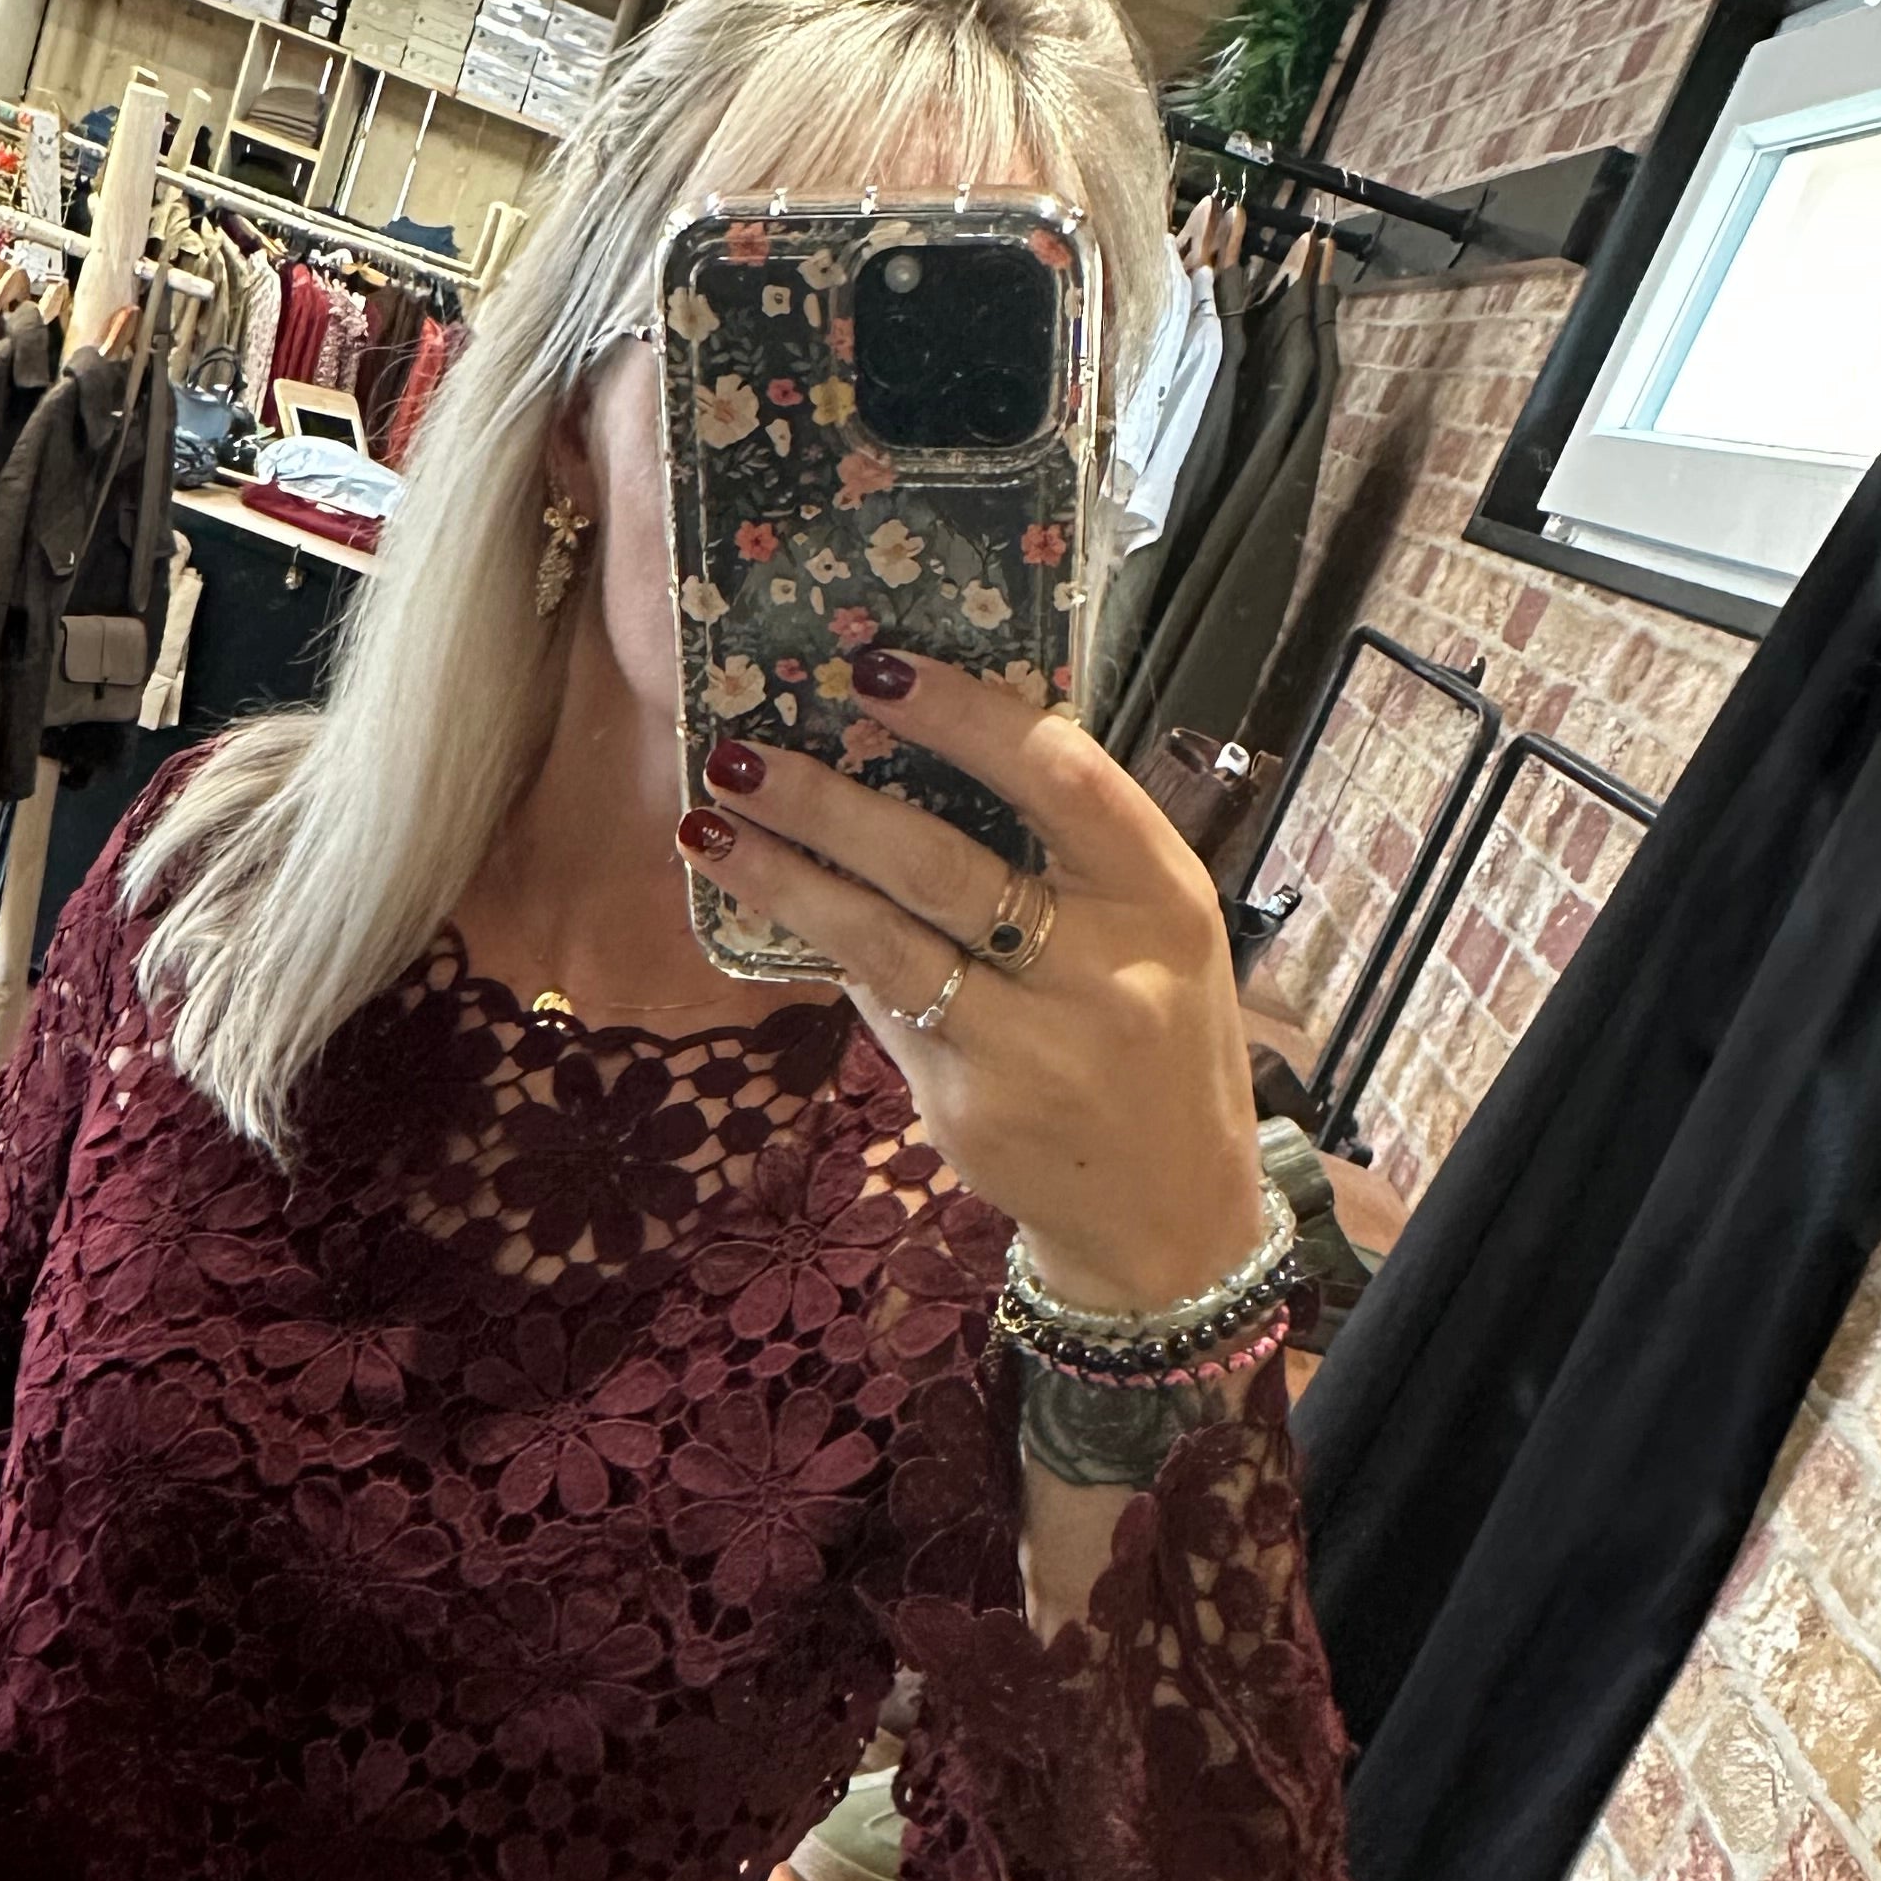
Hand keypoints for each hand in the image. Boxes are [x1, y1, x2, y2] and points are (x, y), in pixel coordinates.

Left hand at [677, 651, 1263, 1316]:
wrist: (1171, 1210)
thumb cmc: (1154, 1036)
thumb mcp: (1152, 931)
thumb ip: (1066, 857)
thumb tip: (908, 756)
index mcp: (1162, 894)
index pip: (1059, 776)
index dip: (962, 716)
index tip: (873, 670)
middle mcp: (1105, 969)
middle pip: (942, 863)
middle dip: (827, 802)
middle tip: (742, 753)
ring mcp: (1034, 1048)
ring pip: (885, 942)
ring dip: (786, 878)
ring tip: (710, 827)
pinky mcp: (972, 1106)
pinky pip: (882, 1008)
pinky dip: (826, 953)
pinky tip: (771, 911)